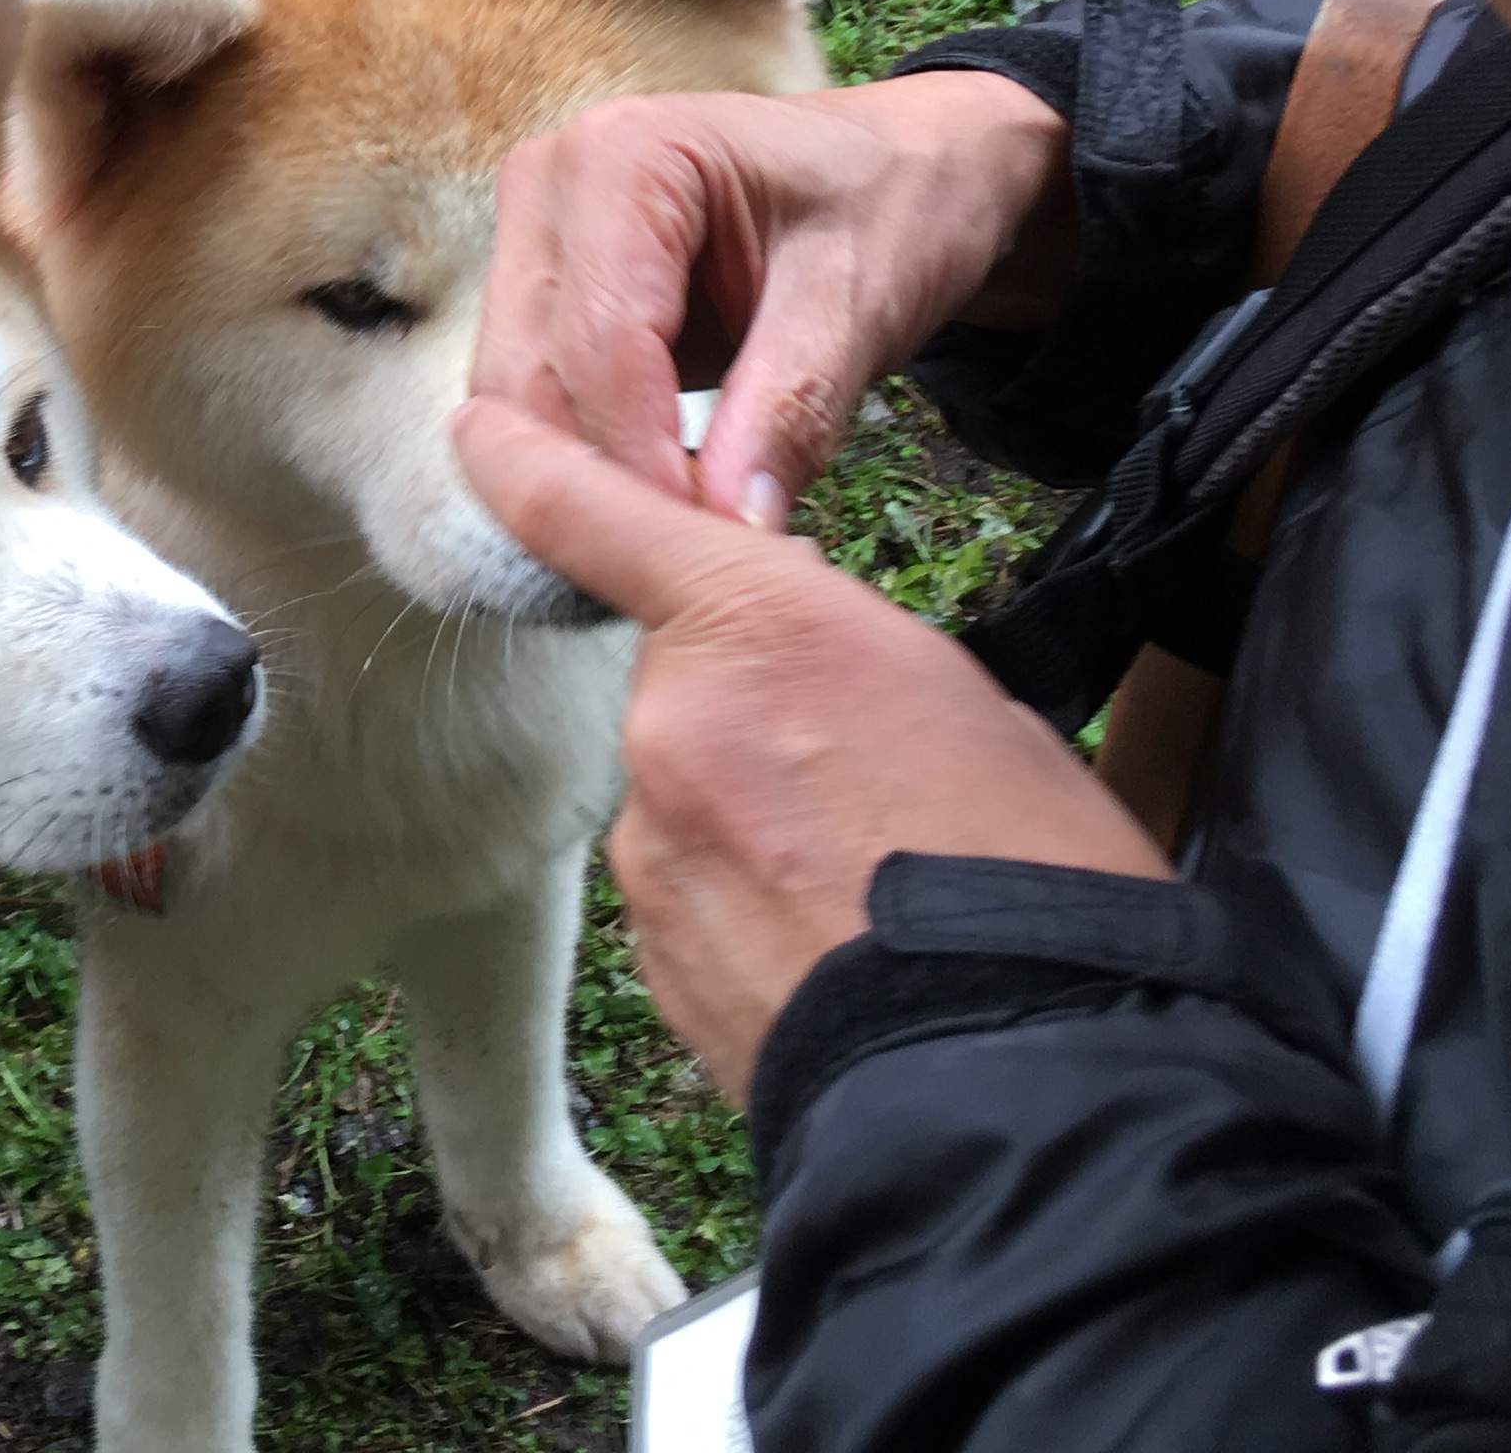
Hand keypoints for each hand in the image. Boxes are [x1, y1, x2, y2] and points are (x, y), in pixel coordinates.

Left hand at [457, 398, 1172, 1098]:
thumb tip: (802, 667)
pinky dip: (749, 911)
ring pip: (687, 795)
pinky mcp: (651, 952)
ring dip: (755, 823)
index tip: (477, 428)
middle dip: (757, 716)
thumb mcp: (965, 699)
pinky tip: (836, 950)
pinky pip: (690, 895)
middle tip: (876, 786)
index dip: (528, 461)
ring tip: (873, 887)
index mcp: (758, 625)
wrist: (1018, 1082)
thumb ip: (841, 649)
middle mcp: (672, 719)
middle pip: (686, 682)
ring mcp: (651, 844)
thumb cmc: (1033, 874)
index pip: (597, 515)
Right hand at [470, 75, 1074, 530]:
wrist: (900, 170)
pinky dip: (595, 456)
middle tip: (705, 555)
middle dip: (606, 476)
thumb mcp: (858, 304)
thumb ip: (789, 410)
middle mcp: (548, 185)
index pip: (597, 342)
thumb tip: (731, 527)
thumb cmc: (888, 206)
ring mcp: (534, 236)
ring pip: (516, 398)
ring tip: (694, 528)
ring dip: (591, 475)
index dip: (641, 458)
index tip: (708, 545)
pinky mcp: (543, 289)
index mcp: (622, 156)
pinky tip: (671, 488)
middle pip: (530, 375)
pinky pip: (537, 397)